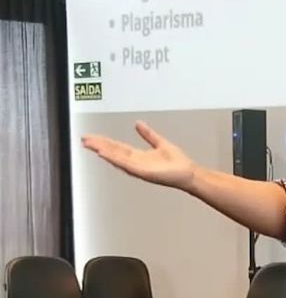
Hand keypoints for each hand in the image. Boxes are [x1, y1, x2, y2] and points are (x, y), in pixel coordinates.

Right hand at [81, 121, 195, 190]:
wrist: (188, 174)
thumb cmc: (177, 164)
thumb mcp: (160, 143)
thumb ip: (148, 134)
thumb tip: (138, 124)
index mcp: (139, 156)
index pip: (117, 147)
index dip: (104, 142)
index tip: (91, 137)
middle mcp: (136, 162)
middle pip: (113, 152)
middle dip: (98, 145)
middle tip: (84, 139)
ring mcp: (138, 168)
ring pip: (117, 158)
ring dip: (103, 151)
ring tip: (90, 145)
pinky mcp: (143, 172)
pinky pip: (126, 165)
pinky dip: (115, 159)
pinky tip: (105, 154)